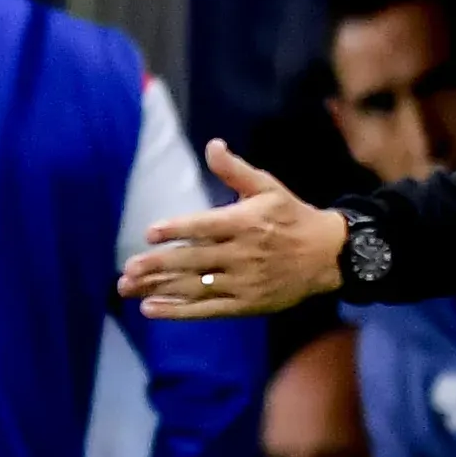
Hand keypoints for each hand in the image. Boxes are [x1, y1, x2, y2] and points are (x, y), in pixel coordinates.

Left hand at [118, 141, 345, 316]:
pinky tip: (152, 308)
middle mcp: (243, 254)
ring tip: (129, 288)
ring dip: (160, 288)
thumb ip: (236, 170)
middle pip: (194, 260)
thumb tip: (212, 145)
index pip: (205, 226)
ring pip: (195, 286)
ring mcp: (244, 282)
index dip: (177, 230)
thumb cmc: (292, 217)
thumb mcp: (268, 187)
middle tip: (127, 269)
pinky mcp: (246, 304)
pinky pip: (207, 309)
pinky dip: (179, 311)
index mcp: (245, 222)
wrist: (328, 256)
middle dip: (158, 265)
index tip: (150, 233)